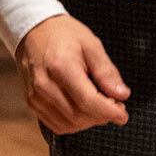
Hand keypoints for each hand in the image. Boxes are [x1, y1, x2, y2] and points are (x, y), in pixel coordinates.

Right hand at [17, 14, 129, 133]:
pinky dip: (74, 123)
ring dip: (89, 121)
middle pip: (79, 116)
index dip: (109, 112)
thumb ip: (107, 72)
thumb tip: (122, 95)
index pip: (88, 101)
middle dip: (102, 116)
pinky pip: (57, 124)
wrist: (34, 30)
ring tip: (100, 106)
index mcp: (61, 67)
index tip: (124, 115)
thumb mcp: (92, 45)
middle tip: (115, 105)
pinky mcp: (31, 103)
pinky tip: (84, 109)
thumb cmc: (64, 35)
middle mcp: (44, 85)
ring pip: (69, 124)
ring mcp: (35, 96)